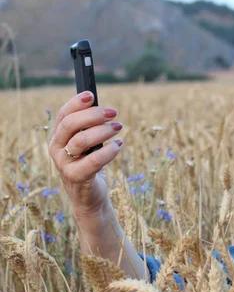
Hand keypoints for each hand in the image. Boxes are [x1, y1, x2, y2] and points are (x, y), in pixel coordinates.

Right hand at [47, 91, 123, 217]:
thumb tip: (104, 109)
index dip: (76, 103)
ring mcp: (64, 164)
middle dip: (93, 115)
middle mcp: (56, 149)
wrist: (89, 196)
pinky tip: (119, 144)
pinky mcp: (76, 177)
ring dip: (103, 131)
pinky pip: (94, 160)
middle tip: (113, 113)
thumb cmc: (90, 165)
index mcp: (58, 137)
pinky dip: (110, 150)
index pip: (64, 115)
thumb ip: (90, 128)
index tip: (92, 94)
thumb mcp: (88, 144)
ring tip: (118, 127)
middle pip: (70, 125)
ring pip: (81, 141)